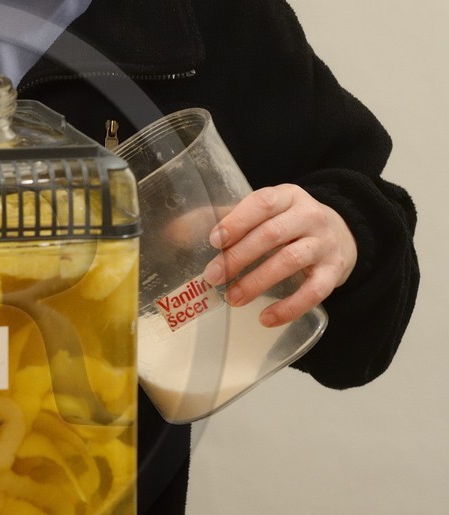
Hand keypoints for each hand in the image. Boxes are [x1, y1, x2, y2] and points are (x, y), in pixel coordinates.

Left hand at [203, 184, 357, 325]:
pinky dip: (290, 307)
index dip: (237, 221)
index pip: (263, 203)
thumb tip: (174, 231)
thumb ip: (221, 219)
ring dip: (258, 281)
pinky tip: (266, 318)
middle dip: (239, 256)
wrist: (339, 236)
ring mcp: (324, 243)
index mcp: (288, 196)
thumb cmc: (286, 225)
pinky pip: (314, 291)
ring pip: (291, 260)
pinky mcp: (334, 271)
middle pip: (273, 234)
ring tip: (233, 299)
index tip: (214, 241)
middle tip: (213, 276)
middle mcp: (310, 216)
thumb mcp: (260, 214)